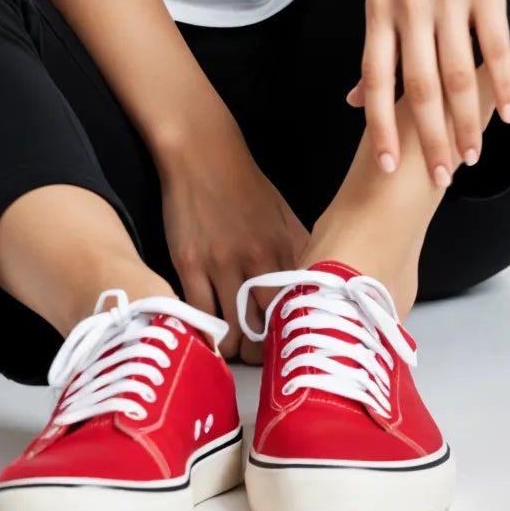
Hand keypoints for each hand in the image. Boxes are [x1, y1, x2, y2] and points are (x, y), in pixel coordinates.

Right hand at [157, 115, 309, 362]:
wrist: (204, 154)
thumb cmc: (245, 186)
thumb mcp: (284, 215)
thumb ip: (300, 251)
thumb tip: (319, 285)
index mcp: (285, 249)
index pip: (297, 309)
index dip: (293, 337)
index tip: (290, 348)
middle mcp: (257, 259)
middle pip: (266, 330)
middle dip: (263, 352)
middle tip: (258, 356)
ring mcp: (221, 262)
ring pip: (232, 331)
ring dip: (233, 348)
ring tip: (232, 347)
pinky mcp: (190, 263)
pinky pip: (198, 315)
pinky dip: (204, 333)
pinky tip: (207, 335)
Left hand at [346, 0, 509, 184]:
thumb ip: (377, 42)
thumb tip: (356, 98)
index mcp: (380, 7)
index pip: (376, 79)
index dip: (380, 127)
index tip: (386, 167)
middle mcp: (408, 4)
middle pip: (417, 87)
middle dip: (429, 138)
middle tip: (442, 177)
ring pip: (456, 73)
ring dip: (467, 121)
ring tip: (476, 154)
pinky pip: (495, 44)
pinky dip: (502, 82)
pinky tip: (508, 111)